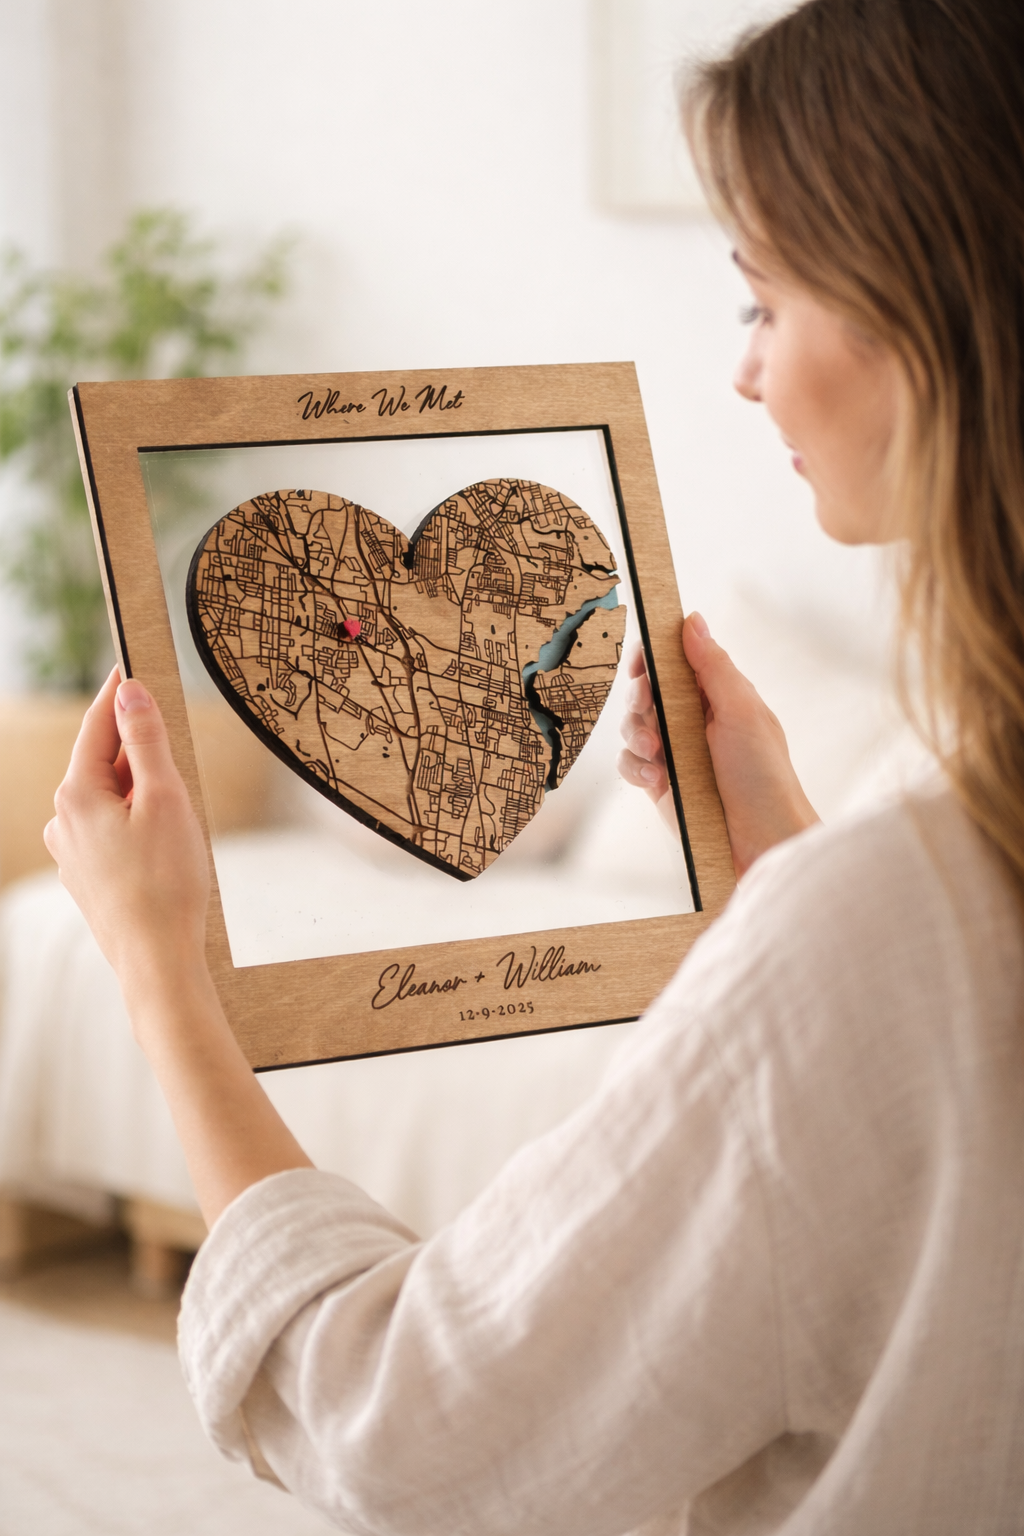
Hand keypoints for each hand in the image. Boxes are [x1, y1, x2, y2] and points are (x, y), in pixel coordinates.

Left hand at [44, 668, 209, 1001]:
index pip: (96, 725)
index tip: (132, 662)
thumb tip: (129, 693)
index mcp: (77, 795)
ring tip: (178, 809)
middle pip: (102, 763)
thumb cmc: (167, 882)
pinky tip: (164, 844)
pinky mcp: (86, 878)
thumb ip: (145, 742)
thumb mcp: (165, 799)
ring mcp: (71, 853)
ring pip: (107, 800)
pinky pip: (110, 831)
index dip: (117, 692)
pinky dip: (135, 822)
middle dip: (136, 748)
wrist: (156, 962)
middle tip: (173, 737)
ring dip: (139, 791)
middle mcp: (63, 821)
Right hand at [618, 614, 818, 877]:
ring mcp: (673, 751)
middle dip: (640, 699)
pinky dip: (635, 767)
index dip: (651, 656)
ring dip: (636, 735)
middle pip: (644, 690)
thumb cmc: (764, 778)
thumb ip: (713, 666)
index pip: (674, 661)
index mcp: (717, 695)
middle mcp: (692, 720)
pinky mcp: (658, 783)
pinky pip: (628, 763)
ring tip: (658, 756)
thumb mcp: (743, 712)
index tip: (641, 665)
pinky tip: (656, 780)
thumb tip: (692, 619)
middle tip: (650, 710)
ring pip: (631, 726)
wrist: (759, 844)